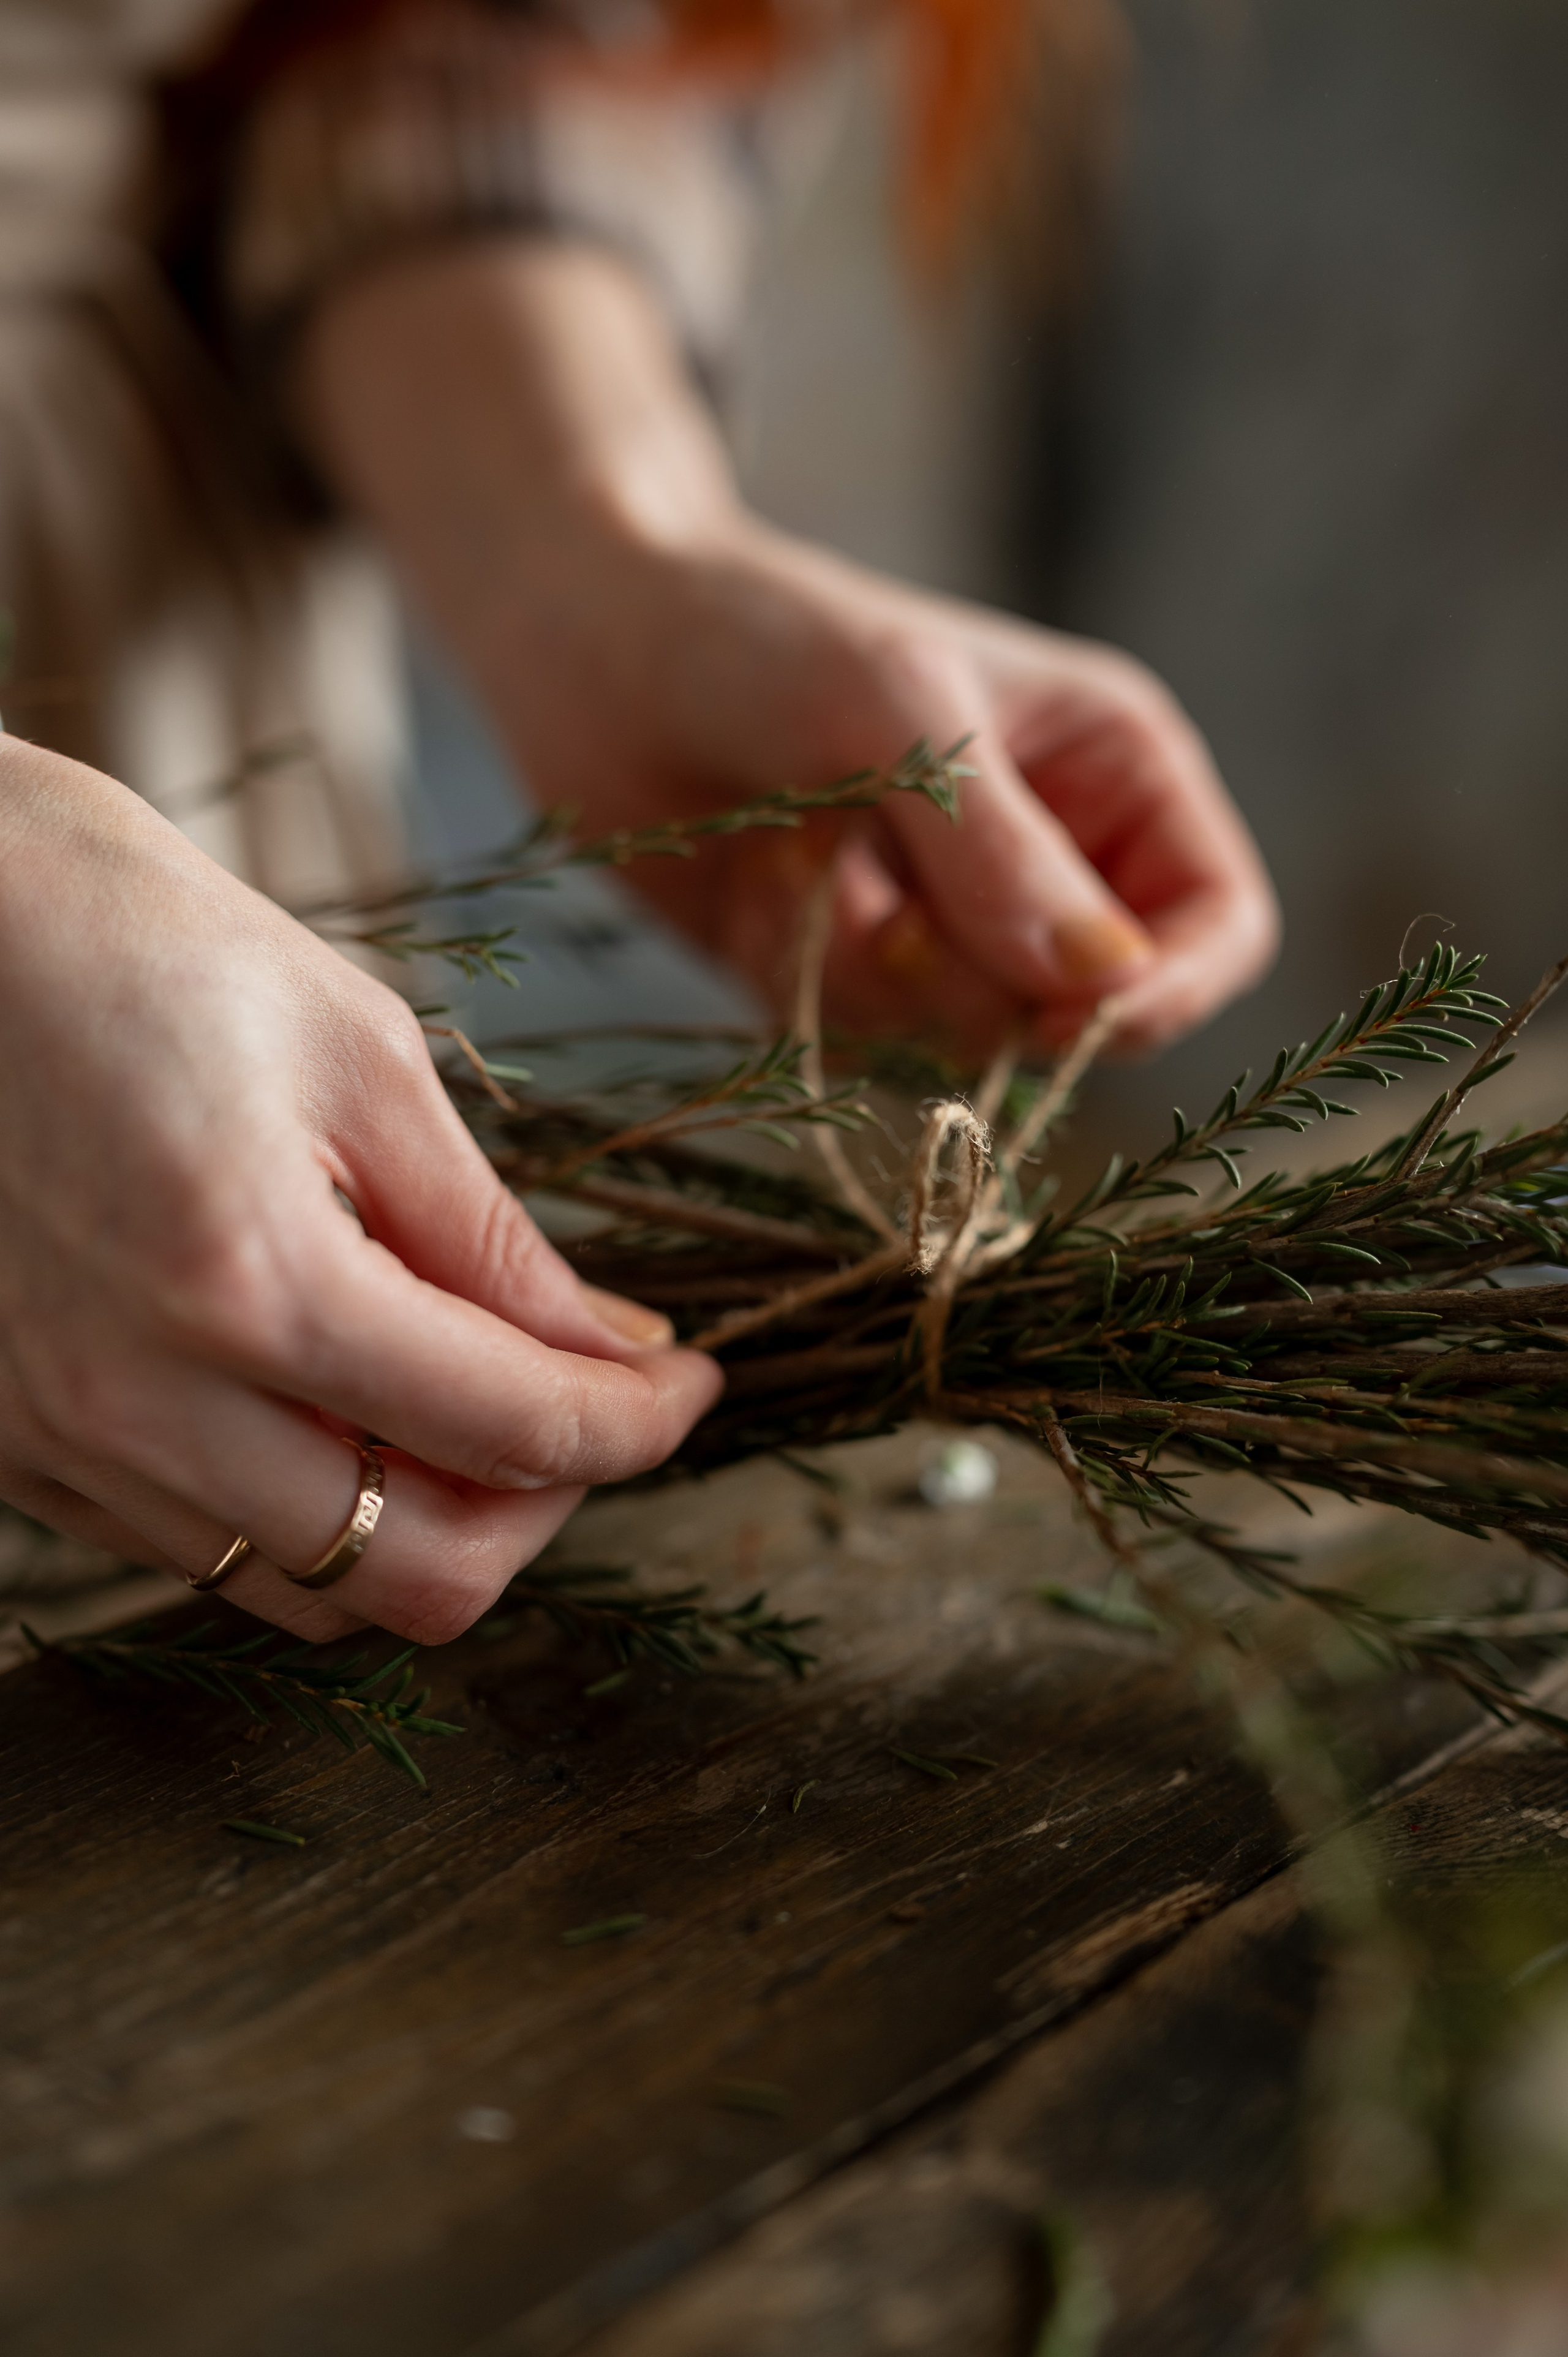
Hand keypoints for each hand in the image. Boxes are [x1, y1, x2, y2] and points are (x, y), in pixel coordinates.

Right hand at [0, 739, 718, 1641]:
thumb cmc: (136, 937)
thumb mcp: (355, 1052)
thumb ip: (489, 1237)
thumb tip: (610, 1349)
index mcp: (249, 1278)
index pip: (510, 1433)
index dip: (637, 1425)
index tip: (686, 1383)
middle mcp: (139, 1396)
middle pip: (417, 1579)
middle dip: (542, 1510)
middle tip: (583, 1411)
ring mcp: (58, 1438)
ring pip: (309, 1592)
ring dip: (425, 1521)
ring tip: (464, 1402)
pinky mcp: (12, 1445)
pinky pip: (203, 1550)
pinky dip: (309, 1509)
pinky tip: (339, 1401)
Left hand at [300, 241, 1277, 1060]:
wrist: (592, 649)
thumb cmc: (759, 636)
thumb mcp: (895, 719)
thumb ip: (1000, 854)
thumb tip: (1105, 984)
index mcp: (1115, 770)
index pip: (1220, 925)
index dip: (1161, 990)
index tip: (1062, 1012)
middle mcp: (1053, 860)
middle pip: (1088, 1014)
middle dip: (974, 973)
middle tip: (878, 878)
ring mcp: (952, 927)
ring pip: (971, 1044)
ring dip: (873, 973)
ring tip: (806, 855)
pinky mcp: (857, 979)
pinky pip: (870, 1050)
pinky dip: (809, 984)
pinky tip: (764, 890)